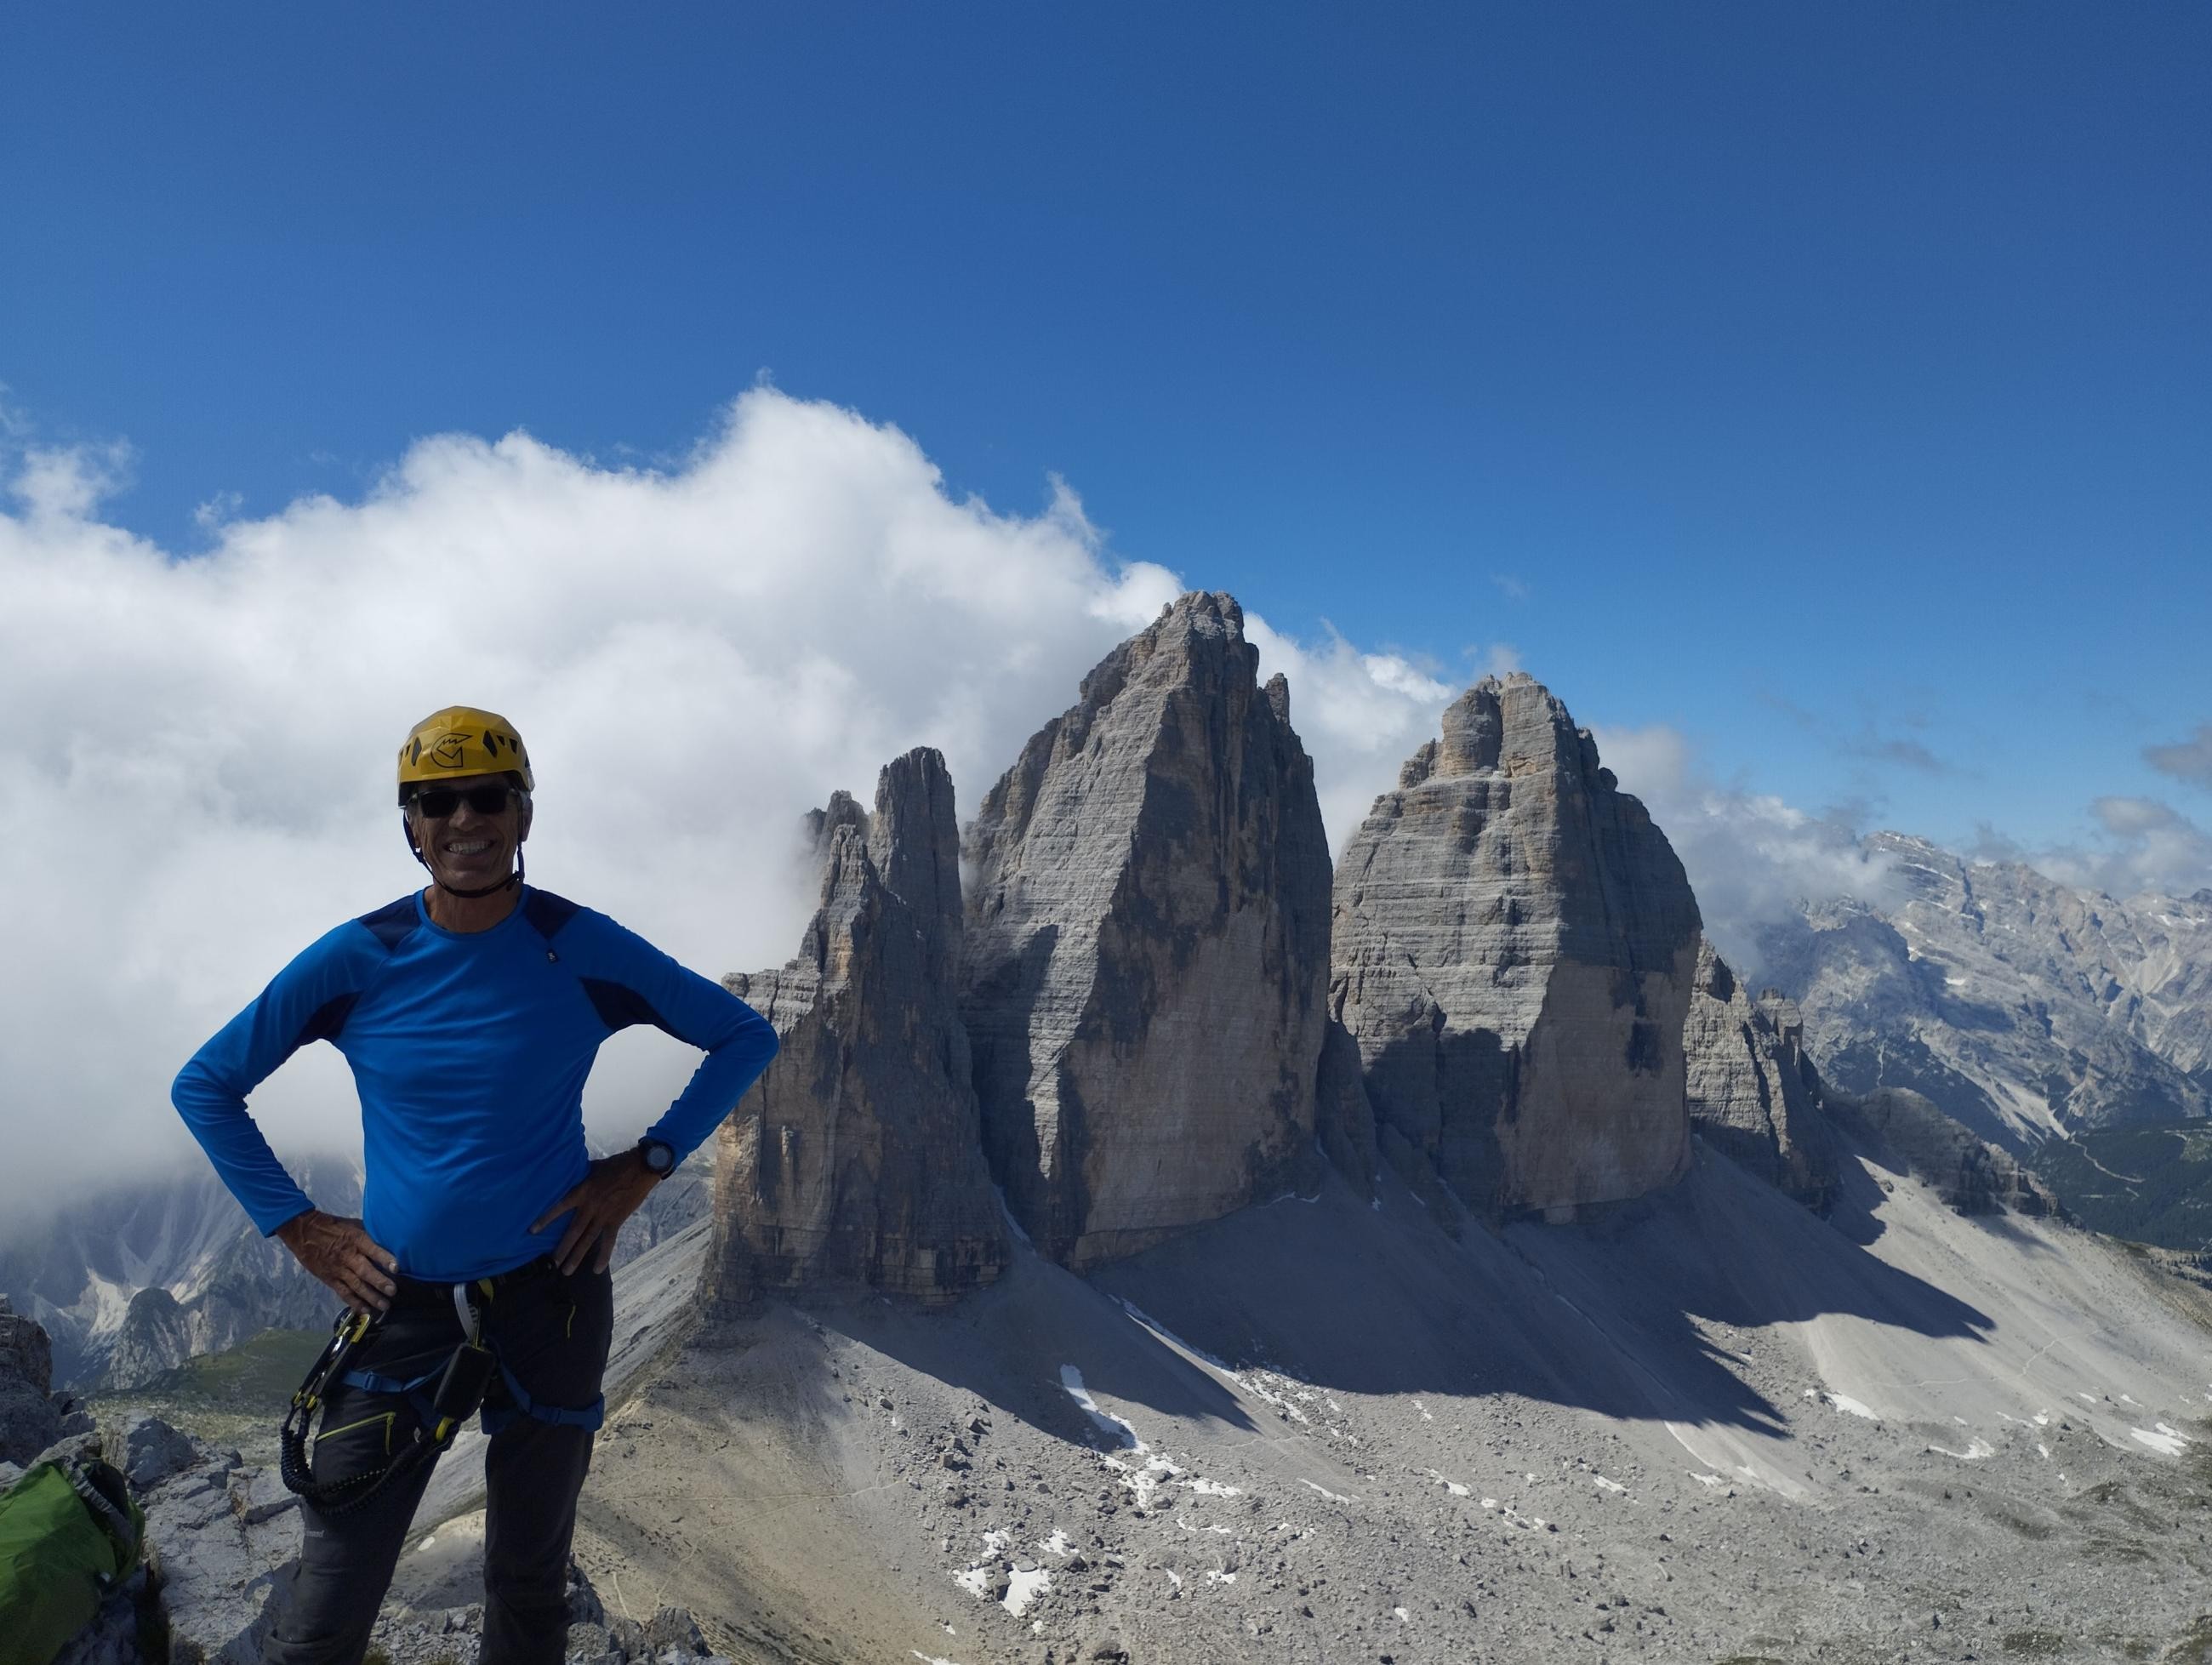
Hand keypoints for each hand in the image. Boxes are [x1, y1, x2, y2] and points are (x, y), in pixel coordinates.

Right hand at [276, 1209, 398, 1313]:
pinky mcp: (330, 1279)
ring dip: (370, 1297)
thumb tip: (391, 1241)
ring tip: (384, 1306)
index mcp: (356, 1240)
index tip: (397, 1268)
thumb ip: (370, 1234)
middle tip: (393, 1291)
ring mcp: (338, 1270)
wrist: (304, 1232)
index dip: (385, 1258)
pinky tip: (365, 1310)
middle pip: (365, 1271)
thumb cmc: (334, 1226)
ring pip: (356, 1285)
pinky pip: (343, 1292)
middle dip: (379, 1282)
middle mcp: (348, 1256)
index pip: (372, 1250)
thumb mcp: (354, 1225)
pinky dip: (354, 1302)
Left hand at [532, 1152, 660, 1275]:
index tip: (532, 1231)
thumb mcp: (593, 1167)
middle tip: (552, 1263)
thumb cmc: (616, 1165)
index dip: (546, 1219)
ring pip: (587, 1240)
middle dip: (562, 1248)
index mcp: (582, 1191)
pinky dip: (603, 1256)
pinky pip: (608, 1242)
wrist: (640, 1168)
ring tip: (567, 1271)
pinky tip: (597, 1269)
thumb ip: (580, 1175)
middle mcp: (590, 1207)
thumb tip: (568, 1174)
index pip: (560, 1207)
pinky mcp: (616, 1221)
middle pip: (573, 1231)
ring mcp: (603, 1216)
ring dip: (577, 1257)